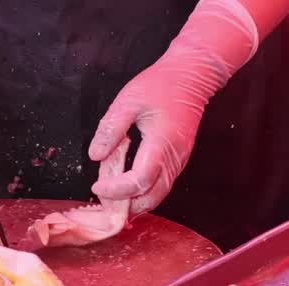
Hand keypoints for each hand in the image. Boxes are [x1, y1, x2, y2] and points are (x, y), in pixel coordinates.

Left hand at [88, 0, 259, 213]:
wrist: (192, 77)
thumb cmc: (161, 84)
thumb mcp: (128, 100)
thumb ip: (111, 129)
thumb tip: (95, 155)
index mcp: (162, 143)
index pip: (139, 180)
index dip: (116, 189)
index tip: (96, 186)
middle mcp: (174, 159)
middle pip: (150, 198)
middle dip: (124, 205)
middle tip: (100, 197)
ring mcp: (178, 163)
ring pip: (156, 197)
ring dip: (133, 202)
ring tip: (109, 194)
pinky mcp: (177, 163)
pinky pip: (160, 187)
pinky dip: (141, 194)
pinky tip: (123, 187)